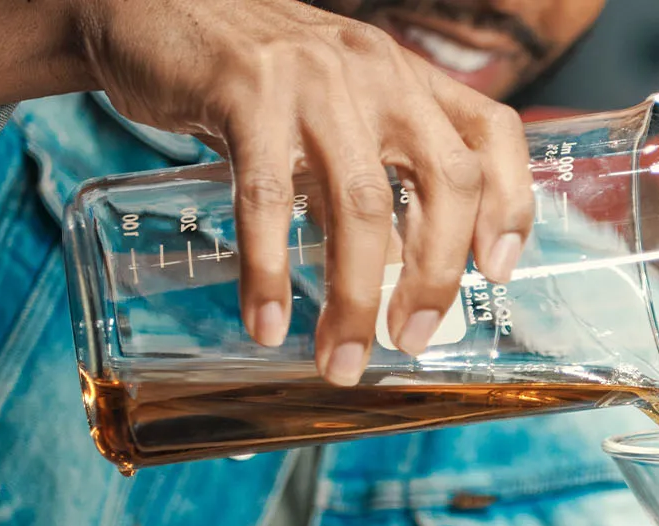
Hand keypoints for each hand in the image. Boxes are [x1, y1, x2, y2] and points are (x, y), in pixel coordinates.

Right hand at [77, 0, 534, 381]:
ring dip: (356, 298)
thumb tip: (406, 285)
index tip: (499, 276)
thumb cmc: (253, 80)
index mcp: (409, 79)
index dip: (511, 207)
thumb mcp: (336, 119)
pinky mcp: (244, 90)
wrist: (148, 8)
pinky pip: (266, 199)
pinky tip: (267, 323)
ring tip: (340, 358)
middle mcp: (377, 71)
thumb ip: (376, 184)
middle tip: (412, 341)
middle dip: (436, 278)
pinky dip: (268, 272)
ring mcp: (314, 77)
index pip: (494, 133)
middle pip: (444, 183)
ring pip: (361, 204)